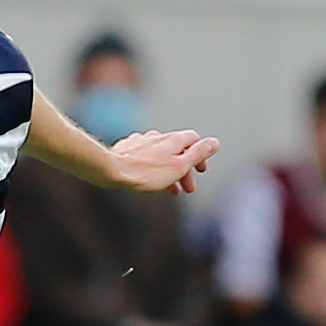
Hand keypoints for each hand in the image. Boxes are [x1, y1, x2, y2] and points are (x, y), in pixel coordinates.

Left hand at [102, 130, 219, 195]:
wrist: (110, 171)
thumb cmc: (146, 173)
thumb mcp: (179, 166)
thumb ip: (198, 154)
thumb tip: (214, 142)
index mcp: (173, 139)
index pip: (194, 140)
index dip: (200, 155)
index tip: (200, 171)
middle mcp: (157, 136)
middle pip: (177, 149)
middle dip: (184, 169)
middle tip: (187, 188)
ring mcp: (140, 141)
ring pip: (160, 155)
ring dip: (168, 171)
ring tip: (169, 189)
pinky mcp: (126, 148)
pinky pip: (143, 157)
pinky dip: (151, 167)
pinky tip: (146, 177)